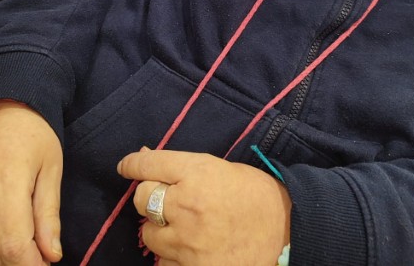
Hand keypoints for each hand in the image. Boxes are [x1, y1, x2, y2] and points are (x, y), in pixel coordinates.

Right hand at [0, 100, 62, 265]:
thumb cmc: (32, 134)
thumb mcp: (51, 167)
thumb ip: (49, 213)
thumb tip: (52, 254)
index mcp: (9, 184)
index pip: (13, 246)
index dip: (29, 265)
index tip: (43, 263)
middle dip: (13, 264)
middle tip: (31, 256)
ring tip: (13, 245)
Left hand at [118, 149, 290, 265]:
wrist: (288, 233)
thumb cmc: (255, 195)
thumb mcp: (220, 169)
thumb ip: (183, 168)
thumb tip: (144, 158)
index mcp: (196, 173)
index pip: (148, 165)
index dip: (132, 165)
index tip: (126, 167)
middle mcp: (186, 206)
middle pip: (142, 199)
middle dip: (149, 197)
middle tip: (165, 200)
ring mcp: (187, 242)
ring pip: (148, 234)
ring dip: (159, 230)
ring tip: (181, 228)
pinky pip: (164, 263)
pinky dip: (172, 256)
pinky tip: (189, 249)